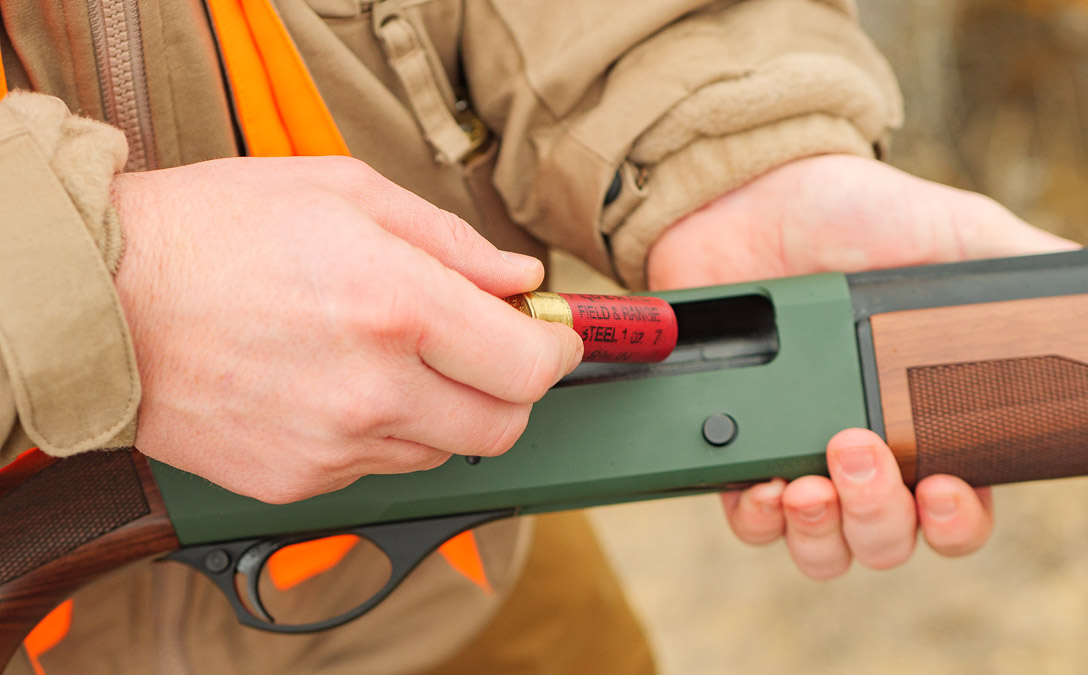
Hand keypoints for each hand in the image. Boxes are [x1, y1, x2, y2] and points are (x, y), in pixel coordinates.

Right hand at [113, 157, 580, 502]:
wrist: (103, 300)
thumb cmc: (215, 230)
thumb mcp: (345, 192)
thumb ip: (452, 241)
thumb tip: (520, 280)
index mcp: (396, 305)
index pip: (531, 365)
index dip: (557, 348)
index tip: (551, 332)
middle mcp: (373, 389)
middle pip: (503, 426)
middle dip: (512, 386)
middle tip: (487, 347)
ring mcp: (333, 445)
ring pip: (442, 449)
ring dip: (442, 408)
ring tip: (387, 355)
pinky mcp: (296, 482)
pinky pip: (376, 467)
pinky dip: (380, 431)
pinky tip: (335, 384)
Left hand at [646, 154, 1076, 577]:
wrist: (754, 191)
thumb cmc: (857, 215)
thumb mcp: (956, 234)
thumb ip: (1021, 271)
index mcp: (925, 419)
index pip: (956, 508)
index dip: (956, 522)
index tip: (944, 490)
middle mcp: (866, 449)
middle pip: (887, 538)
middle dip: (879, 518)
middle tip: (855, 450)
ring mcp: (798, 452)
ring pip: (822, 547)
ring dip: (821, 533)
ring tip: (807, 485)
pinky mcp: (736, 445)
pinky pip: (749, 521)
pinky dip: (757, 519)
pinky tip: (763, 487)